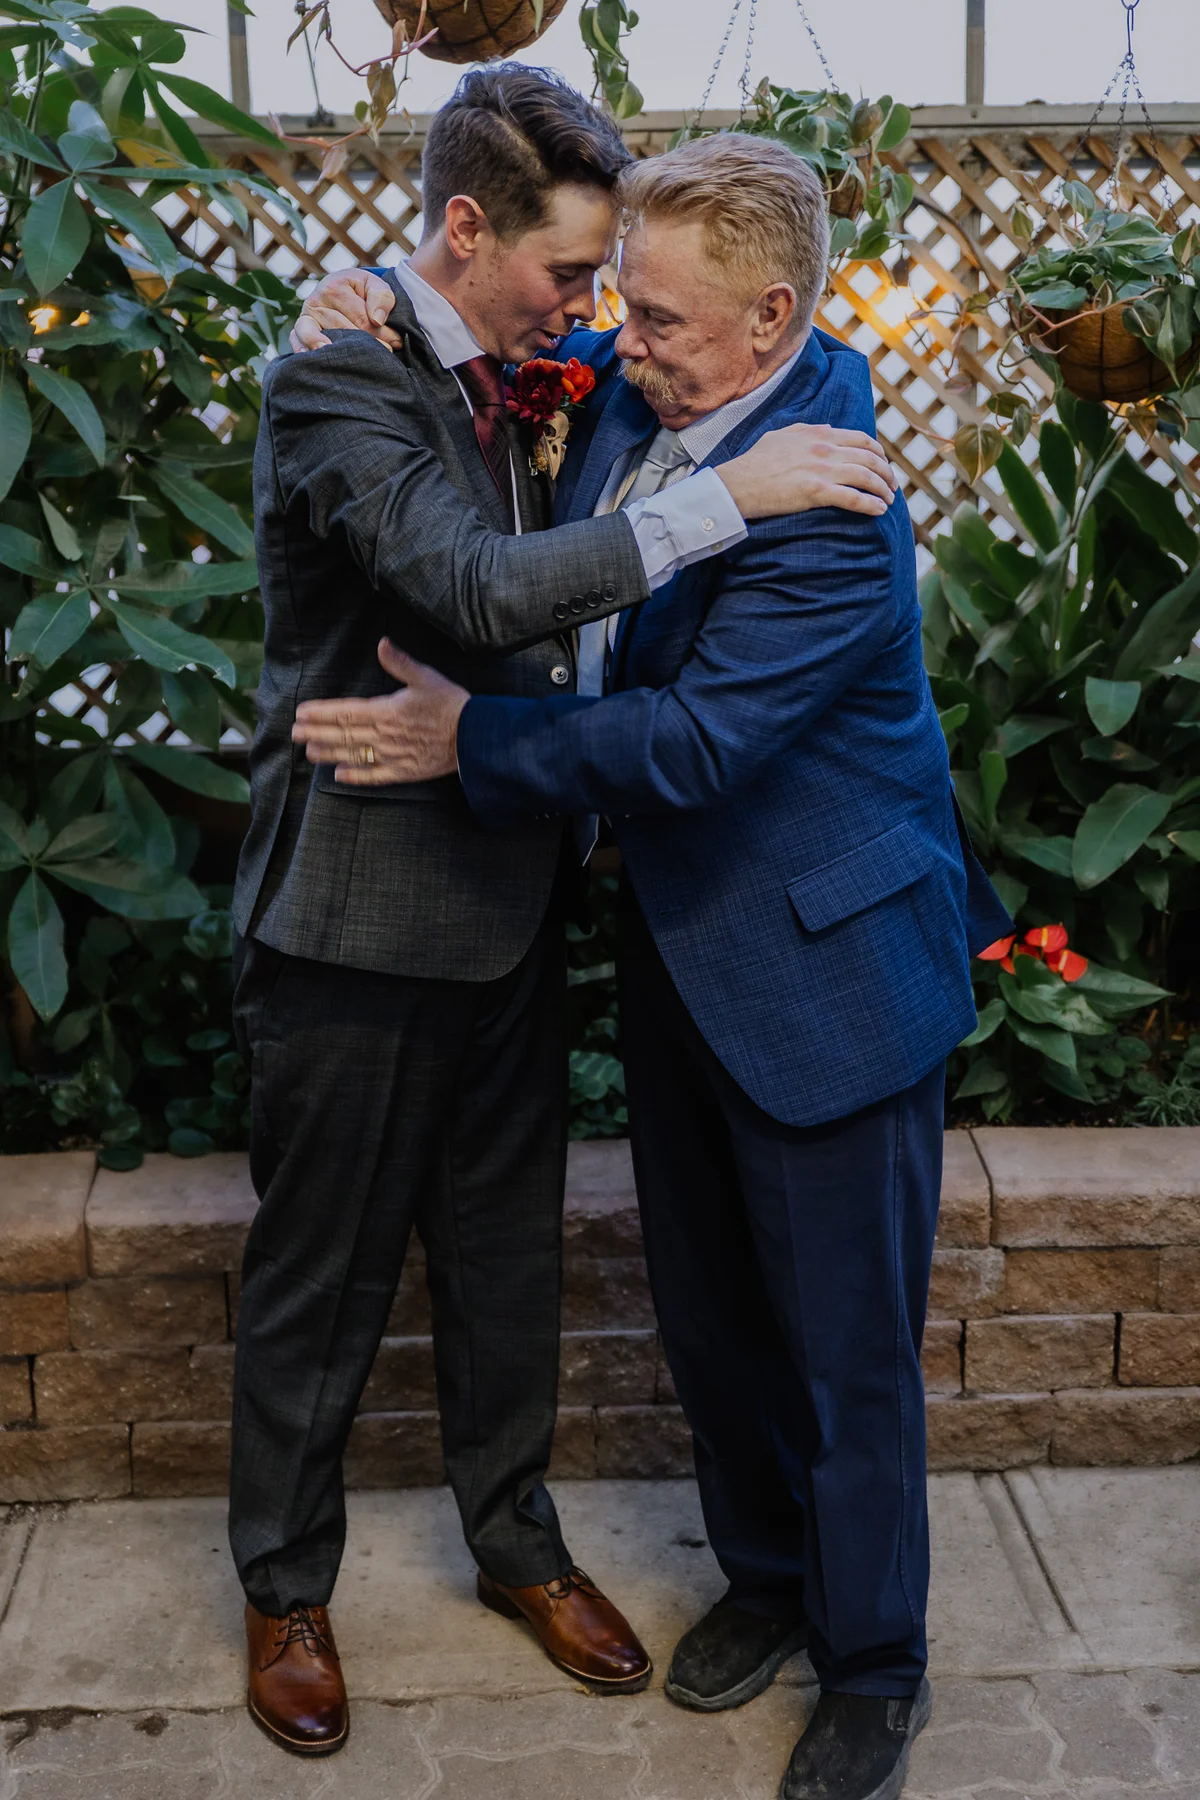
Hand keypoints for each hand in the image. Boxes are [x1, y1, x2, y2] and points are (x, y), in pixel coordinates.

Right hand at [290, 269, 400, 353]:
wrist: (344, 293)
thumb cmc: (362, 292)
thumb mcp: (376, 286)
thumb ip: (382, 297)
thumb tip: (377, 319)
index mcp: (334, 286)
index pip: (361, 317)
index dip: (381, 333)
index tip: (396, 343)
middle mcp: (315, 301)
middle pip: (343, 330)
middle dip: (365, 345)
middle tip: (385, 354)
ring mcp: (305, 318)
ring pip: (321, 339)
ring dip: (340, 353)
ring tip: (351, 363)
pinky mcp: (298, 332)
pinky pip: (296, 342)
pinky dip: (304, 351)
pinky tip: (317, 361)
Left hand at [291, 640, 468, 782]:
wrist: (475, 737)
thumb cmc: (450, 705)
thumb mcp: (426, 677)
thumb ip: (400, 663)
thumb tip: (382, 645)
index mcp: (386, 711)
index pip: (345, 712)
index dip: (321, 713)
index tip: (301, 712)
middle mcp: (384, 736)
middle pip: (343, 735)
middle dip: (316, 733)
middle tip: (294, 734)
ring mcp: (392, 756)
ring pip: (353, 755)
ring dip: (329, 753)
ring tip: (308, 753)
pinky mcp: (404, 772)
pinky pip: (375, 776)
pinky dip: (356, 776)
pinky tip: (339, 776)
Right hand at [716, 422, 897, 518]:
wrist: (738, 482)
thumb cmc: (754, 462)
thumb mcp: (781, 435)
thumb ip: (806, 429)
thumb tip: (827, 428)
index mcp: (819, 434)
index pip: (861, 439)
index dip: (879, 453)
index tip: (884, 465)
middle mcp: (825, 449)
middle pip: (870, 458)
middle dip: (887, 473)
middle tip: (892, 487)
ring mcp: (822, 470)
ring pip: (867, 477)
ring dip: (883, 490)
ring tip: (889, 501)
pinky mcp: (817, 492)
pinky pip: (854, 498)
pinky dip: (871, 504)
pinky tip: (880, 511)